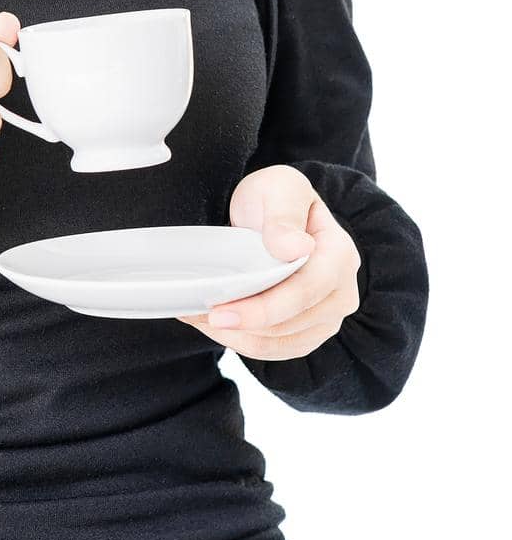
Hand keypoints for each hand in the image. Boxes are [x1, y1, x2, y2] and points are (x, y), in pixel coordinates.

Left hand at [176, 163, 361, 359]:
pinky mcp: (310, 331)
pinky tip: (217, 327)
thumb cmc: (277, 197)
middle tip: (197, 315)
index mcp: (339, 255)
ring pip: (280, 343)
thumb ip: (284, 216)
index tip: (220, 313)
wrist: (275, 212)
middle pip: (289, 324)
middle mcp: (341, 292)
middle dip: (241, 325)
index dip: (262, 309)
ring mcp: (328, 316)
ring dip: (236, 337)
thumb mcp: (278, 189)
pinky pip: (277, 349)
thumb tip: (295, 249)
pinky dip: (243, 342)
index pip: (303, 293)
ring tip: (199, 318)